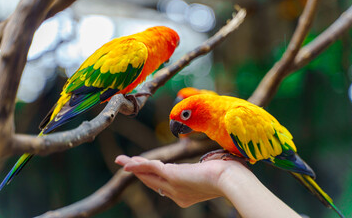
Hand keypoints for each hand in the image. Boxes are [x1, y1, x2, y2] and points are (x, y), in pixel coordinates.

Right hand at [115, 155, 249, 207]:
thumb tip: (216, 159)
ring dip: (133, 167)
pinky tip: (126, 163)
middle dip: (138, 173)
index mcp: (186, 193)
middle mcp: (177, 193)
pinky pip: (150, 169)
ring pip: (148, 176)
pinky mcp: (172, 176)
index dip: (153, 176)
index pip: (164, 185)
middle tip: (126, 166)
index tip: (148, 168)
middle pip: (152, 182)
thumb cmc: (229, 176)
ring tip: (120, 161)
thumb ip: (210, 166)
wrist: (231, 180)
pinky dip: (137, 166)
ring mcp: (173, 186)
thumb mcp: (215, 171)